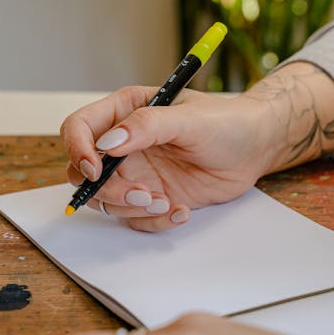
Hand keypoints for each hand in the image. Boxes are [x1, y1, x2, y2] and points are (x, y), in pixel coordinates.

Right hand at [60, 62, 333, 231]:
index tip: (96, 170)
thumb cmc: (226, 123)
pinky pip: (135, 218)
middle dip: (107, 190)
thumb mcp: (189, 119)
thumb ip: (147, 126)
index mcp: (125, 112)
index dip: (78, 149)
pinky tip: (181, 211)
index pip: (79, 128)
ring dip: (132, 209)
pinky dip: (154, 222)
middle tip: (142, 195)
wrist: (255, 148)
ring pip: (107, 201)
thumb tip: (108, 143)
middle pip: (85, 172)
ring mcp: (135, 173)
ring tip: (167, 202)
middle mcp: (123, 144)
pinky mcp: (151, 197)